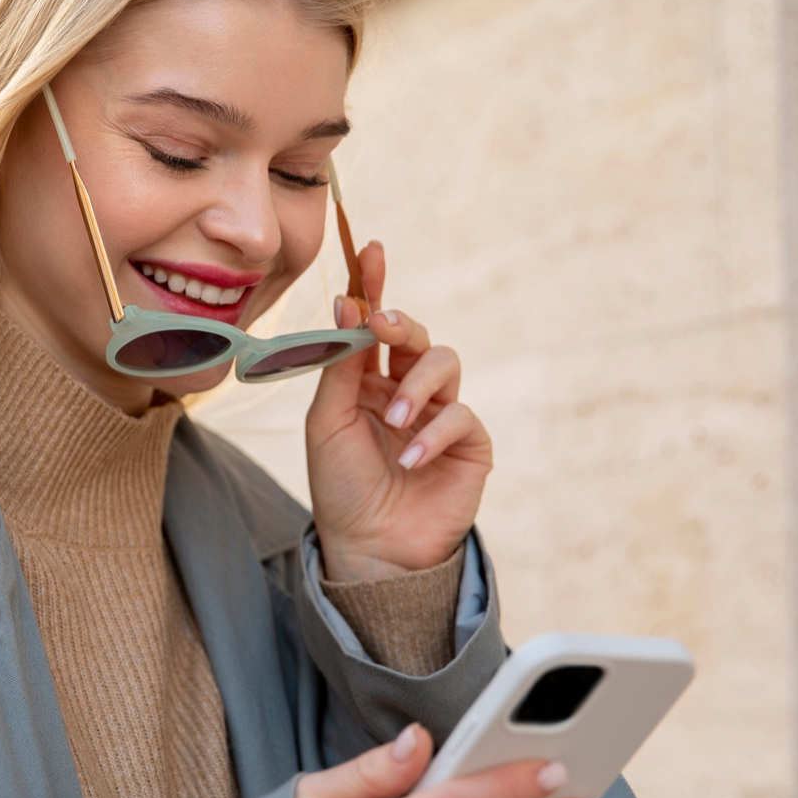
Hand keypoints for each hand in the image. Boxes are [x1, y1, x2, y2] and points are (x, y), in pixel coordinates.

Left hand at [306, 241, 491, 580]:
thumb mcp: (327, 422)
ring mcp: (440, 414)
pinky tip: (411, 459)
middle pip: (415, 334)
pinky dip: (434, 432)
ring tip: (394, 419)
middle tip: (382, 322)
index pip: (375, 325)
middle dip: (401, 322)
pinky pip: (461, 416)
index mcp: (367, 382)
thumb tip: (346, 303)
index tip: (370, 248)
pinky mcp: (470, 444)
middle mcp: (406, 390)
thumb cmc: (341, 487)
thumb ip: (339, 365)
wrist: (369, 549)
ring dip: (417, 385)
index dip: (374, 285)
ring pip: (445, 363)